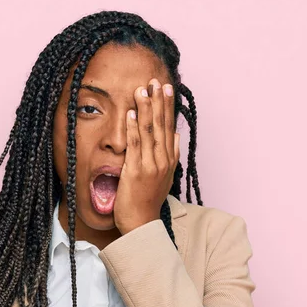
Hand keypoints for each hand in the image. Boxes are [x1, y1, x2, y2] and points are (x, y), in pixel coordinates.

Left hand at [113, 78, 179, 234]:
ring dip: (146, 109)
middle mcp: (162, 160)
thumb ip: (170, 154)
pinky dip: (133, 129)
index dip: (167, 107)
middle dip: (158, 102)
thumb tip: (175, 134)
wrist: (142, 224)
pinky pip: (135, 146)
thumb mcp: (165, 176)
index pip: (169, 127)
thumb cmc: (148, 201)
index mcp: (169, 160)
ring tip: (143, 90)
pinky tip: (131, 114)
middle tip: (156, 81)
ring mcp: (150, 166)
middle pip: (161, 125)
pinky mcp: (135, 172)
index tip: (166, 89)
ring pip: (149, 132)